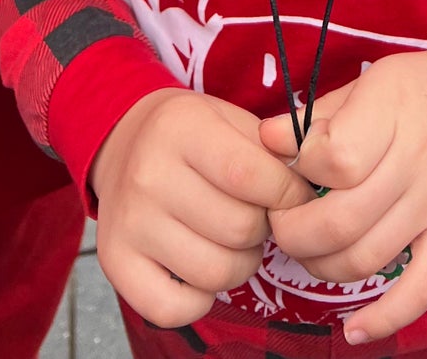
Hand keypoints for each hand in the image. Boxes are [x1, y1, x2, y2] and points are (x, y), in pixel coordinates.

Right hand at [91, 87, 314, 328]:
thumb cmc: (194, 135)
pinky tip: (202, 268)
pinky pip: (173, 308)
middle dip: (264, 228)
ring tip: (234, 239)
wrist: (127, 139)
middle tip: (258, 215)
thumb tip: (310, 196)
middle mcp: (149, 175)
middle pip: (238, 229)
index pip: (250, 175)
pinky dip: (200, 299)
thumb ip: (271, 151)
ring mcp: (129, 222)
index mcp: (182, 128)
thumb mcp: (231, 120)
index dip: (288, 194)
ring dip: (240, 263)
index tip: (296, 196)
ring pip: (214, 272)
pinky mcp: (116, 262)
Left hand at [260, 51, 426, 346]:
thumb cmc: (421, 90)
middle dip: (294, 232)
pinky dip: (385, 318)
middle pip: (340, 219)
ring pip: (367, 258)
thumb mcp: (369, 82)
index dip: (299, 170)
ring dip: (322, 267)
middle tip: (283, 222)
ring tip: (311, 250)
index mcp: (390, 109)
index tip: (292, 167)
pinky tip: (354, 331)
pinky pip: (421, 289)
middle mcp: (417, 158)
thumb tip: (266, 140)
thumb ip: (317, 116)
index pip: (332, 159)